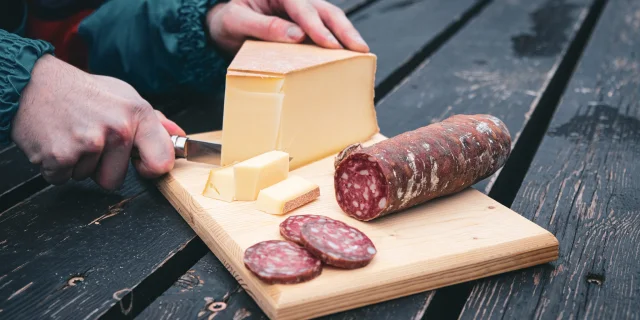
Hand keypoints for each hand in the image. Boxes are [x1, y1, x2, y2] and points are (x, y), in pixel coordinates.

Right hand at [10, 54, 184, 189]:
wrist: (33, 82)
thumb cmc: (83, 91)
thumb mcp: (125, 96)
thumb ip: (154, 121)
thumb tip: (179, 136)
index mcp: (137, 114)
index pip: (162, 161)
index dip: (152, 169)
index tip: (142, 165)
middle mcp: (116, 129)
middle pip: (115, 180)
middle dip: (101, 167)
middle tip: (90, 139)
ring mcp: (88, 144)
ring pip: (88, 179)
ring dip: (78, 164)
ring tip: (72, 135)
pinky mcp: (60, 156)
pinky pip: (62, 179)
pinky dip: (56, 167)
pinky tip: (57, 141)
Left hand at [206, 0, 368, 55]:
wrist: (221, 24)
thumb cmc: (226, 20)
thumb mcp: (236, 21)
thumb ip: (264, 26)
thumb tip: (296, 35)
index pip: (302, 8)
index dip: (317, 27)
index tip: (330, 44)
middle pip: (325, 10)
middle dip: (343, 30)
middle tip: (360, 48)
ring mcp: (301, 12)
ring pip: (329, 19)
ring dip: (346, 36)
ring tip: (362, 53)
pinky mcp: (303, 26)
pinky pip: (323, 32)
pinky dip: (337, 43)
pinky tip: (348, 57)